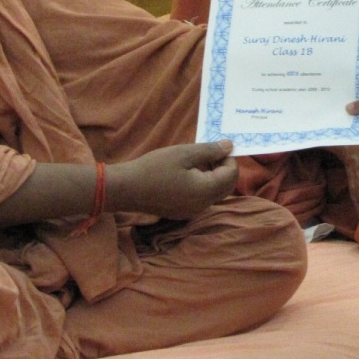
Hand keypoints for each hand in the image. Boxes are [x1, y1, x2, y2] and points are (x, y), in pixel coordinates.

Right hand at [113, 140, 237, 218]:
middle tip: (210, 152)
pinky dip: (203, 185)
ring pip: (215, 193)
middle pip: (227, 187)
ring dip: (214, 176)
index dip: (229, 158)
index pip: (231, 175)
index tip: (216, 146)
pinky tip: (188, 173)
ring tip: (198, 160)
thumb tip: (230, 146)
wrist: (127, 189)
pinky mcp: (183, 212)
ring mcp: (193, 211)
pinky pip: (202, 198)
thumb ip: (210, 150)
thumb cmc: (155, 168)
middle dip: (224, 168)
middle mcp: (203, 205)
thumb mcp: (184, 153)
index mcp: (206, 191)